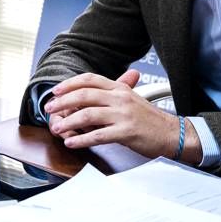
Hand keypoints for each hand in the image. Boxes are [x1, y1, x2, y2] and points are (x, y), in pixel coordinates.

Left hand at [44, 69, 199, 161]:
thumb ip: (111, 94)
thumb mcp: (131, 99)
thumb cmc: (149, 119)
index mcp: (120, 88)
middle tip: (49, 109)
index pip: (90, 79)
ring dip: (67, 122)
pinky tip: (71, 142)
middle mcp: (120, 98)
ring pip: (87, 115)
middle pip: (84, 95)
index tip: (55, 91)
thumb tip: (86, 94)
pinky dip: (81, 139)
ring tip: (57, 128)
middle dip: (62, 102)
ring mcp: (123, 115)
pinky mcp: (126, 132)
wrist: (171, 133)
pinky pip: (97, 135)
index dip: (69, 84)